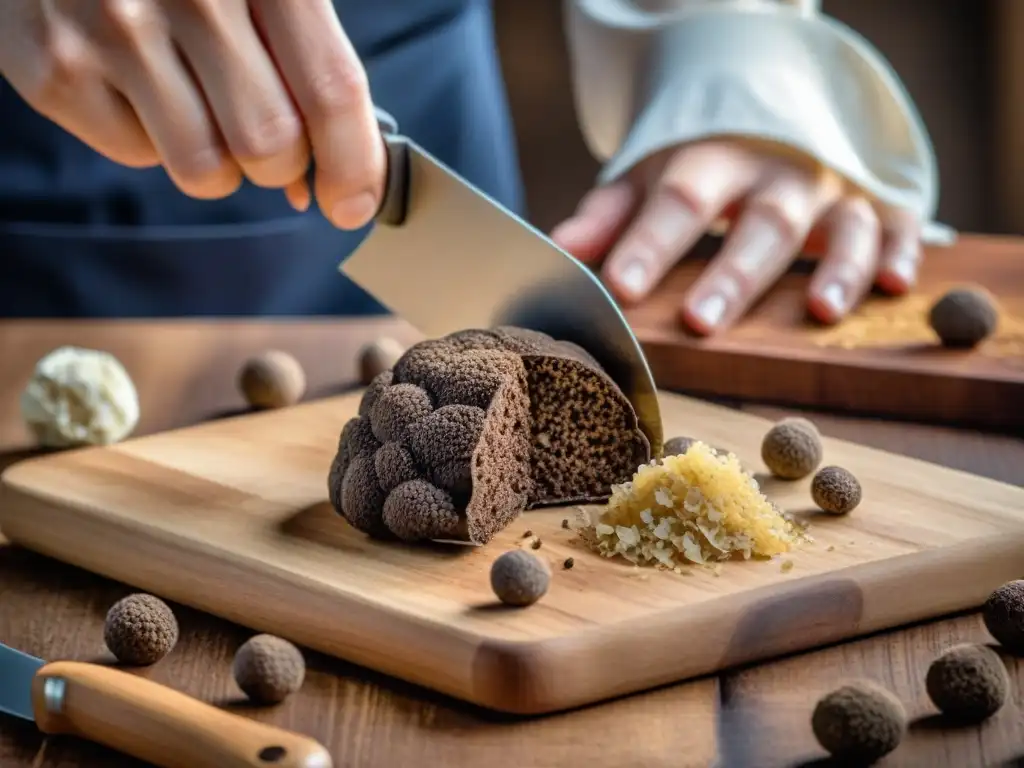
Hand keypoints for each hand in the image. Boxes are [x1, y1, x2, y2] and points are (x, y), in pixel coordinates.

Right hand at [0, 0, 383, 229]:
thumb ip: (310, 66)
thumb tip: (340, 182)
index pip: (331, 88)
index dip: (354, 164)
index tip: (353, 205)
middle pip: (270, 143)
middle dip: (279, 163)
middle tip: (260, 130)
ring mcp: (114, 26)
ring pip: (206, 168)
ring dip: (217, 161)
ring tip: (195, 102)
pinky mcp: (56, 66)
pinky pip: (138, 155)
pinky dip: (149, 138)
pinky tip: (134, 81)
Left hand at [551, 139, 921, 334]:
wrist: (762, 106)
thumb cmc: (696, 160)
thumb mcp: (646, 175)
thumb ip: (608, 215)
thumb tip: (560, 250)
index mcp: (711, 160)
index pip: (678, 201)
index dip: (650, 245)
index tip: (620, 289)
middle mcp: (775, 172)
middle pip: (759, 221)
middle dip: (732, 274)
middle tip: (702, 324)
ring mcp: (830, 186)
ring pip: (843, 222)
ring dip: (837, 267)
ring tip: (820, 313)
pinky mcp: (874, 200)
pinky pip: (899, 221)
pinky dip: (904, 249)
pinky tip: (899, 285)